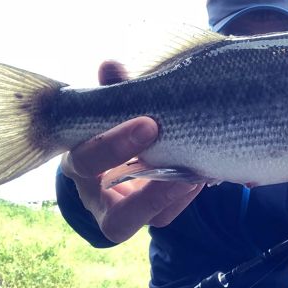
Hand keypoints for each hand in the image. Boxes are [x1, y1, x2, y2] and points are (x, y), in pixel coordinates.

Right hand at [60, 61, 203, 242]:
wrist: (114, 153)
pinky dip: (191, 191)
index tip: (149, 123)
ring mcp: (131, 213)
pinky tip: (207, 167)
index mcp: (80, 167)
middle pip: (118, 220)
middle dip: (152, 194)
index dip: (114, 147)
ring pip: (155, 221)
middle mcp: (101, 201)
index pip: (86, 165)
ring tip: (202, 169)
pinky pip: (174, 212)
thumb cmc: (108, 126)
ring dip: (182, 195)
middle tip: (188, 169)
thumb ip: (112, 92)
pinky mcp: (156, 214)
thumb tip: (111, 67)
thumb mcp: (108, 110)